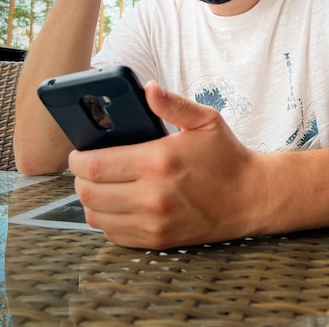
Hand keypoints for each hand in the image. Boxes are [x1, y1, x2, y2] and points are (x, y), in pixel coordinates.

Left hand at [69, 81, 267, 248]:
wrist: (251, 197)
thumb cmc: (227, 156)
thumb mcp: (206, 120)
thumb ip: (173, 104)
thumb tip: (147, 88)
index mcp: (158, 161)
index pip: (95, 165)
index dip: (77, 160)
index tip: (77, 153)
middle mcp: (152, 195)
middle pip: (89, 192)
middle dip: (80, 178)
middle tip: (87, 168)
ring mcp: (154, 222)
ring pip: (97, 216)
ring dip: (91, 200)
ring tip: (101, 185)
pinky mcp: (159, 240)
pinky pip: (114, 235)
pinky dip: (108, 220)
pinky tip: (118, 204)